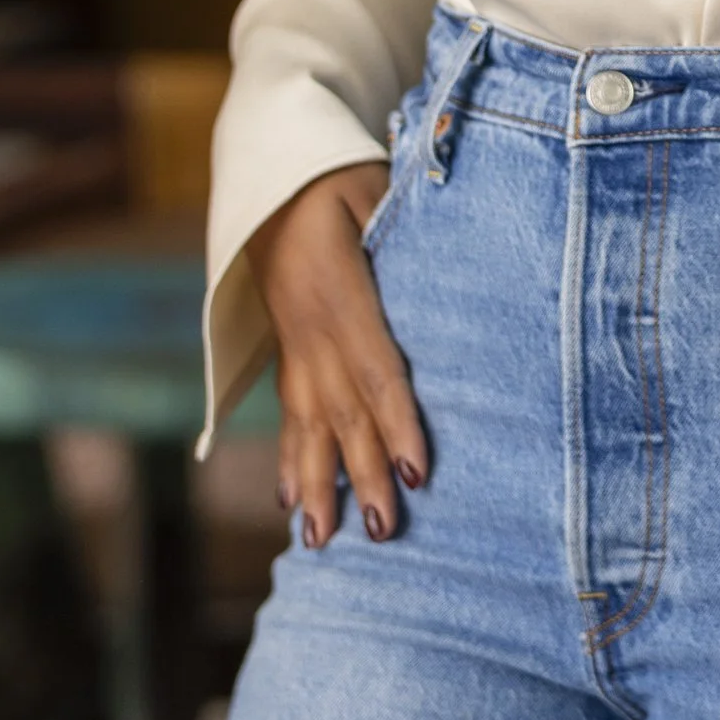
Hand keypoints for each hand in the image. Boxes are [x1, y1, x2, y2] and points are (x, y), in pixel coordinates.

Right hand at [246, 165, 428, 548]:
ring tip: (319, 541)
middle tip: (383, 530)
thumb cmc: (335, 177)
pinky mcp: (287, 352)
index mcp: (337, 291)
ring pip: (307, 425)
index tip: (417, 472)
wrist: (268, 178)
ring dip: (316, 484)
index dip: (396, 422)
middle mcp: (310, 329)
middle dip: (363, 474)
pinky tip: (289, 502)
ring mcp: (293, 345)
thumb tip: (451, 253)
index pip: (376, 368)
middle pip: (343, 412)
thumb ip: (402, 224)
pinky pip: (287, 414)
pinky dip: (289, 460)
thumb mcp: (372, 186)